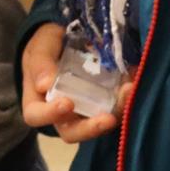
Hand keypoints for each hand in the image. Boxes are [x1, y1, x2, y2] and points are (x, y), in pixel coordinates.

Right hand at [19, 23, 122, 144]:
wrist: (66, 38)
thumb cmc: (47, 45)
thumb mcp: (41, 47)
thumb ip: (41, 62)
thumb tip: (45, 85)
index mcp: (37, 100)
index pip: (36, 116)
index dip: (51, 114)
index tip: (67, 103)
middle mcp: (60, 113)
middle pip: (71, 132)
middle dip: (90, 128)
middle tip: (108, 118)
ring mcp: (84, 110)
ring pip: (97, 123)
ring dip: (115, 112)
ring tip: (128, 92)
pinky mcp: (103, 103)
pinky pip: (114, 108)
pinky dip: (125, 99)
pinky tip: (133, 83)